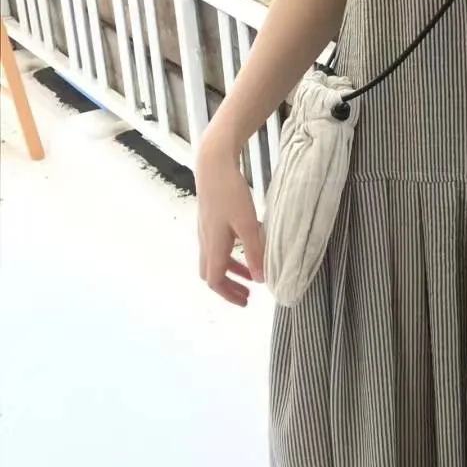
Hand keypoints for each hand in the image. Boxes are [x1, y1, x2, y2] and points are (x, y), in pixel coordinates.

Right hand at [196, 134, 264, 306]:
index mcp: (213, 245)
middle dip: (228, 286)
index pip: (215, 280)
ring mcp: (205, 230)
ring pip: (214, 259)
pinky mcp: (209, 220)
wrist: (214, 164)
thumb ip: (255, 252)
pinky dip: (230, 256)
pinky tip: (244, 249)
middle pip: (211, 273)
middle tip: (247, 295)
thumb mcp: (248, 224)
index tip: (246, 302)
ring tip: (250, 275)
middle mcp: (205, 240)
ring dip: (231, 271)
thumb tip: (261, 280)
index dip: (229, 294)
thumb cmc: (231, 192)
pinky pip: (217, 246)